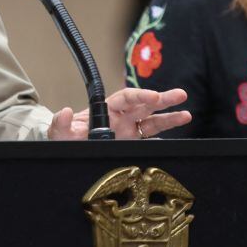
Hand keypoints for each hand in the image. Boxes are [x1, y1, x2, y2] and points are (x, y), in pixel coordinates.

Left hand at [47, 87, 191, 139]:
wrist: (71, 152)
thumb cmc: (66, 139)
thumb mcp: (60, 133)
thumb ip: (61, 123)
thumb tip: (66, 111)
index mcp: (106, 109)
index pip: (127, 98)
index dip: (141, 96)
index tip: (154, 97)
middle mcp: (120, 117)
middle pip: (144, 104)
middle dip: (162, 99)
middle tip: (180, 95)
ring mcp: (128, 130)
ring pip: (152, 120)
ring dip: (169, 116)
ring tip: (187, 113)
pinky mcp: (133, 143)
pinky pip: (151, 136)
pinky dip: (165, 132)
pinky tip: (179, 129)